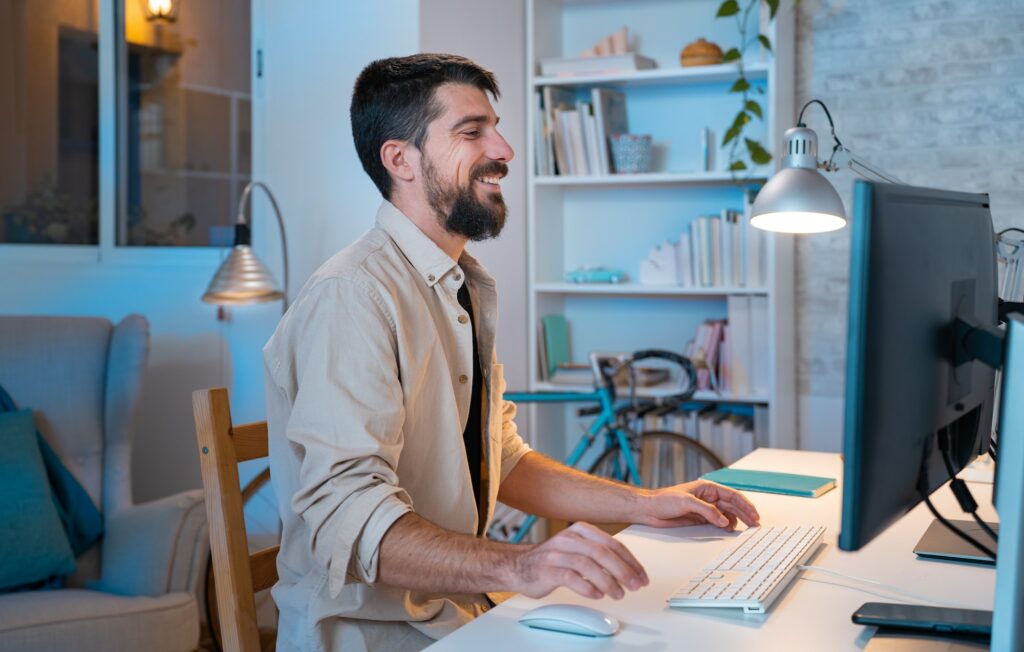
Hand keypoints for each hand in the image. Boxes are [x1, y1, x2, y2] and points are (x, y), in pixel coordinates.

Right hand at [507, 522, 648, 599]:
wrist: (518, 565)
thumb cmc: (552, 560)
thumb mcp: (577, 548)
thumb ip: (599, 554)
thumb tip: (628, 570)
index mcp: (580, 530)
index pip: (612, 544)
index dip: (630, 561)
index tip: (641, 575)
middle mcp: (569, 538)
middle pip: (602, 553)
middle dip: (623, 571)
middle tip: (634, 585)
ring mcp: (557, 553)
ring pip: (588, 565)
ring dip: (608, 582)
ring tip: (618, 594)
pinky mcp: (547, 569)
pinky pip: (571, 578)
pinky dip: (587, 588)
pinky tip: (597, 595)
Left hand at [639, 480, 759, 529]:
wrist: (649, 510)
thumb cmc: (664, 500)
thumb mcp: (686, 502)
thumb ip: (707, 511)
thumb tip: (725, 521)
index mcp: (707, 488)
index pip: (732, 495)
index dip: (745, 505)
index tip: (754, 514)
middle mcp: (708, 497)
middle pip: (732, 505)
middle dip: (745, 514)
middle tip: (756, 525)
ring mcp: (705, 508)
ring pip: (727, 514)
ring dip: (737, 521)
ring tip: (747, 529)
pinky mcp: (700, 518)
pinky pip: (717, 522)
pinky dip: (726, 526)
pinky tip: (730, 530)